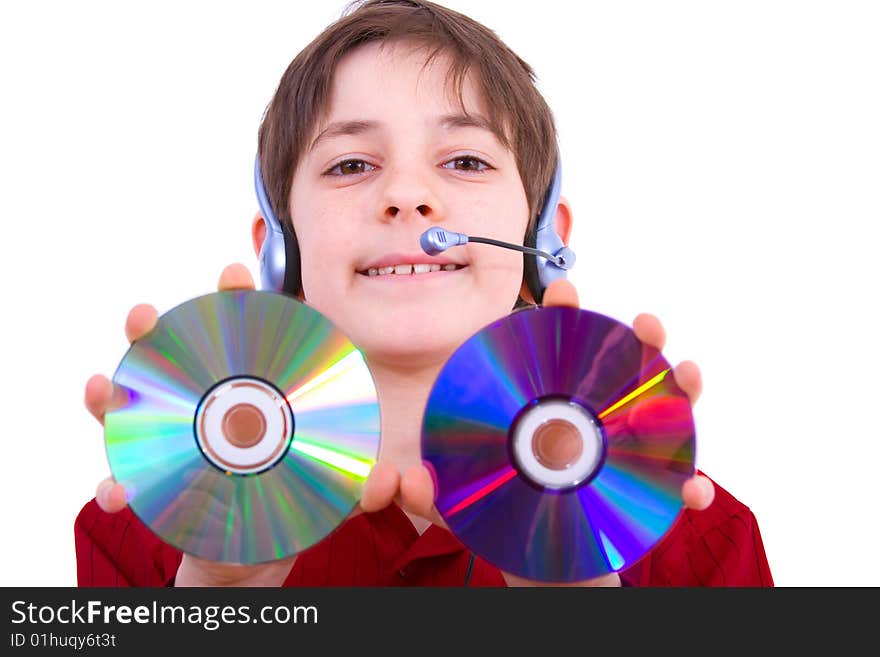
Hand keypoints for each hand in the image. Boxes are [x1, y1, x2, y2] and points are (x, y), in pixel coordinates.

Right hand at [84, 264, 400, 585]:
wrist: (254, 552)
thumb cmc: (292, 501)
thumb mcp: (330, 492)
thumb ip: (357, 485)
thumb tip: (388, 481)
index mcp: (249, 393)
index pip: (243, 336)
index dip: (236, 300)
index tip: (234, 274)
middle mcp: (202, 409)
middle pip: (173, 358)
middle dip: (153, 330)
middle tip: (145, 317)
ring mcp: (170, 443)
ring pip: (131, 410)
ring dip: (112, 396)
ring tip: (106, 389)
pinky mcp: (152, 486)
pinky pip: (122, 482)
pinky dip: (114, 486)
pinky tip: (116, 491)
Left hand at [400, 279, 713, 585]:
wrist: (538, 559)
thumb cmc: (500, 513)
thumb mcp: (462, 502)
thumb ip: (434, 493)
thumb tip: (408, 481)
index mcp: (548, 404)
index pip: (559, 349)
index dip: (563, 314)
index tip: (561, 291)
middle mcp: (594, 418)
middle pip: (624, 367)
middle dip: (640, 338)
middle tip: (644, 325)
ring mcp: (626, 451)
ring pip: (665, 412)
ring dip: (682, 390)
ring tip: (688, 375)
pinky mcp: (648, 492)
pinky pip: (679, 487)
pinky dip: (691, 487)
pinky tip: (693, 489)